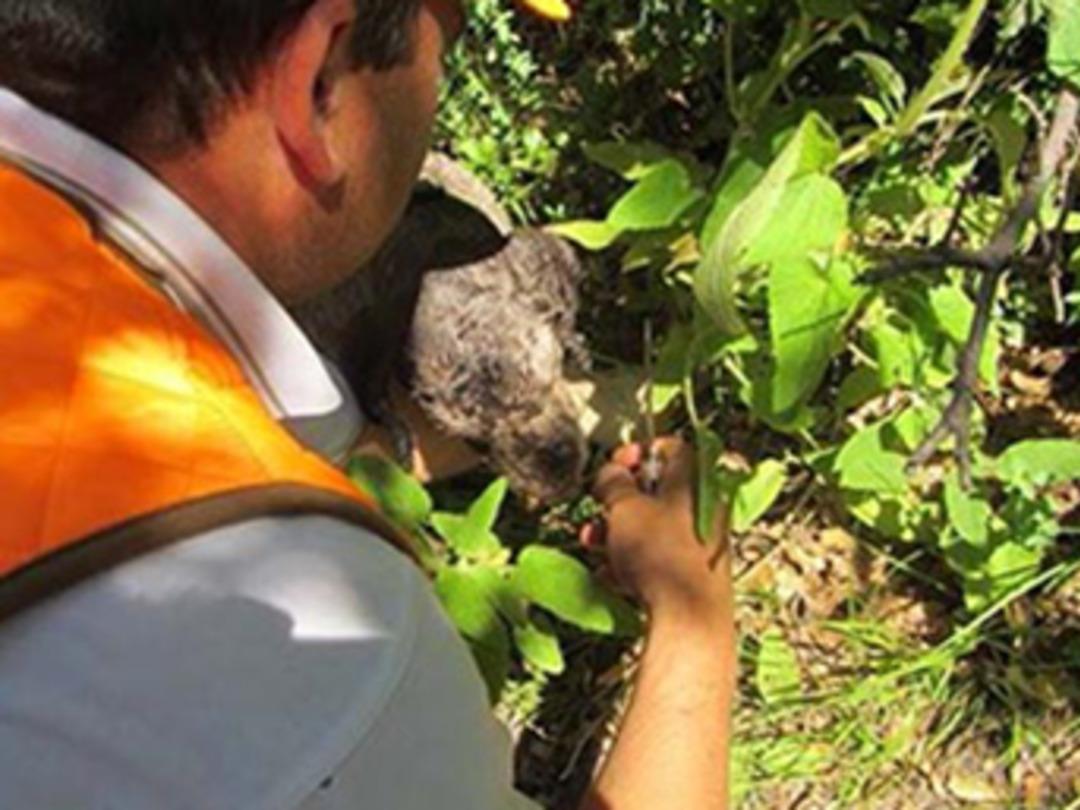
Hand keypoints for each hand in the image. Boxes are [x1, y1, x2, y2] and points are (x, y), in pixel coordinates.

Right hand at [585, 438, 731, 629]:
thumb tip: (612, 473)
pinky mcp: (696, 571)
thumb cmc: (661, 555)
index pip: (669, 448)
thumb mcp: (625, 509)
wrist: (690, 618)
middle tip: (601, 506)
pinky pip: (660, 555)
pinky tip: (610, 574)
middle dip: (620, 499)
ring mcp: (703, 541)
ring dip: (619, 530)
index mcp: (695, 481)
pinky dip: (634, 559)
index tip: (616, 465)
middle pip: (657, 490)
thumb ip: (614, 483)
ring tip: (592, 542)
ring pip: (654, 525)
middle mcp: (705, 507)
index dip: (638, 452)